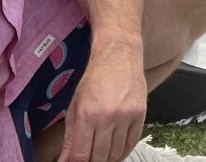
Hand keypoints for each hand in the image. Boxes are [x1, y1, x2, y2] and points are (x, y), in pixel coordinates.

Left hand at [56, 42, 145, 161]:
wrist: (119, 55)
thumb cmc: (94, 79)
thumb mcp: (75, 106)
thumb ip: (70, 137)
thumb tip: (65, 161)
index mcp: (88, 114)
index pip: (81, 155)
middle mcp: (108, 117)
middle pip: (99, 158)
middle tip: (88, 157)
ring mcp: (126, 116)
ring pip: (116, 153)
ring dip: (107, 159)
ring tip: (101, 154)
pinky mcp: (141, 114)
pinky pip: (131, 144)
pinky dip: (122, 152)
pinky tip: (115, 151)